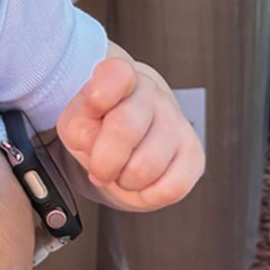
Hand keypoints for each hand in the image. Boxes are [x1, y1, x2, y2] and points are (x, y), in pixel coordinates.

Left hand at [54, 52, 203, 210]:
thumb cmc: (97, 126)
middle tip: (98, 167)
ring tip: (121, 170)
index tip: (94, 103)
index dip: (102, 91)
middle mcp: (150, 92)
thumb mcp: (75, 121)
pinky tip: (141, 182)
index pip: (116, 74)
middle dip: (104, 160)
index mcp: (117, 76)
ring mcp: (176, 121)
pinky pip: (172, 187)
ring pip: (147, 165)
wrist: (123, 140)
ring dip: (126, 179)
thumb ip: (80, 124)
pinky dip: (149, 194)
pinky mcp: (194, 154)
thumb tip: (97, 143)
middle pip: (124, 128)